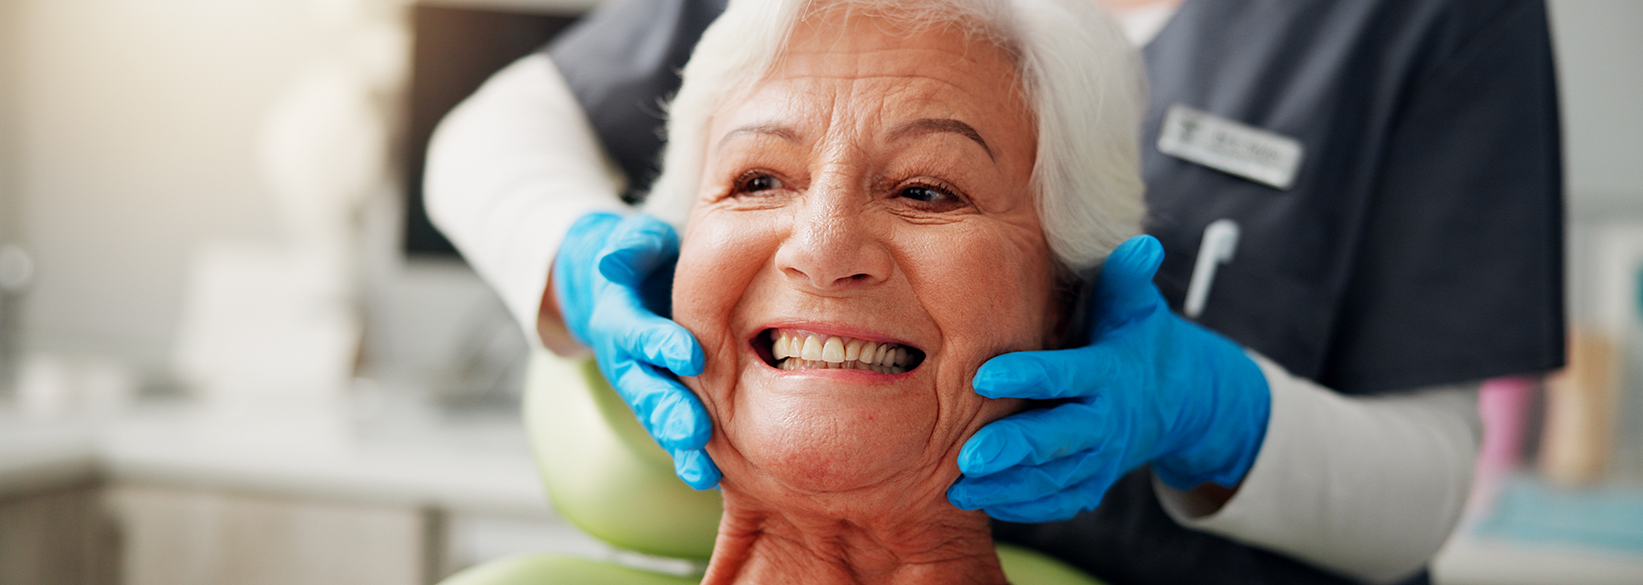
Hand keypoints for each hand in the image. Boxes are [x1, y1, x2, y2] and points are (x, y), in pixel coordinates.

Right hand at [554, 212, 720, 489]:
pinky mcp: (664, 400)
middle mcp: (627, 360)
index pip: (638, 332)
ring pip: (659, 419)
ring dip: (679, 447)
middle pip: (644, 390)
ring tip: (702, 473)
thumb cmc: (640, 258)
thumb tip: (612, 258)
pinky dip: (692, 457)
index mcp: (619, 319)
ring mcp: (644, 385)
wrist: (621, 289)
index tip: (690, 353)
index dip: (660, 343)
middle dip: (667, 412)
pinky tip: (715, 480)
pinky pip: (675, 430)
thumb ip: (629, 247)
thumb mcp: (634, 242)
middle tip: (692, 433)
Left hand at [946, 235, 1269, 521]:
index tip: (984, 376)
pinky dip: (1021, 507)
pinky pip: (1057, 502)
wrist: (1178, 401)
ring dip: (1008, 487)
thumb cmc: (1137, 341)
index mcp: (1109, 373)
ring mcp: (1100, 459)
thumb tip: (1141, 245)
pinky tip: (979, 501)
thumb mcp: (1136, 307)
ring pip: (1054, 479)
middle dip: (1016, 450)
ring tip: (959, 488)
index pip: (1067, 375)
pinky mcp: (1091, 483)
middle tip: (970, 456)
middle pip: (1060, 438)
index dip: (1029, 376)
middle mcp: (1106, 422)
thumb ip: (1126, 278)